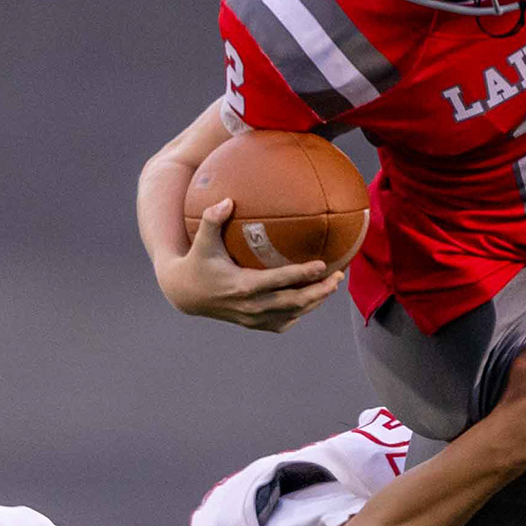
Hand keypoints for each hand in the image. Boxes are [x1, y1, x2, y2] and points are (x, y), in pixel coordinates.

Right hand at [157, 200, 342, 332]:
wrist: (187, 295)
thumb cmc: (198, 262)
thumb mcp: (202, 241)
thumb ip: (212, 219)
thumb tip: (228, 200)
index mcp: (243, 286)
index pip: (279, 281)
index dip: (302, 274)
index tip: (322, 265)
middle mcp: (252, 306)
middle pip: (294, 302)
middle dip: (320, 290)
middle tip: (338, 276)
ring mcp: (254, 319)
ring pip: (293, 314)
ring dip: (316, 300)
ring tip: (333, 284)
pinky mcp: (254, 325)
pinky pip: (284, 322)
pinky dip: (301, 311)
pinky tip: (312, 298)